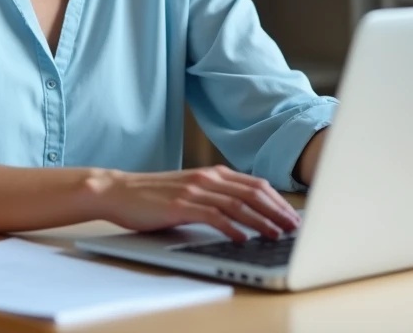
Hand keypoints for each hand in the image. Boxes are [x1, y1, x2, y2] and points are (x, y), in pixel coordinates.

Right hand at [89, 165, 301, 241]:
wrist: (119, 190)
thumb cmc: (153, 195)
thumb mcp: (190, 190)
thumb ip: (215, 196)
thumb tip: (246, 214)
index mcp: (212, 173)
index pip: (255, 184)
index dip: (278, 200)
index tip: (293, 215)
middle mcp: (207, 178)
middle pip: (253, 193)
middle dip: (277, 210)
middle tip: (294, 227)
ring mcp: (194, 190)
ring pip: (237, 204)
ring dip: (261, 220)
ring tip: (277, 234)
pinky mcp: (180, 205)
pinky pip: (213, 215)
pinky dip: (231, 227)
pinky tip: (243, 238)